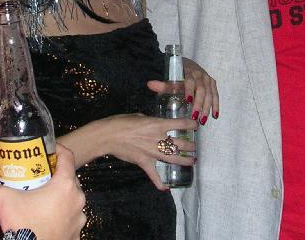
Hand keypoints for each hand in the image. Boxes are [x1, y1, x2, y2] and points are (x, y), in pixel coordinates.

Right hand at [0, 144, 85, 239]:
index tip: (49, 150)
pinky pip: (70, 218)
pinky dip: (61, 216)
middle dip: (55, 176)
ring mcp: (79, 217)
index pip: (68, 157)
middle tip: (40, 177)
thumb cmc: (25, 227)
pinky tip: (46, 219)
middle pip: (69, 179)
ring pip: (71, 200)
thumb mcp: (4, 201)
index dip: (58, 149)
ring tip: (42, 201)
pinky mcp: (76, 232)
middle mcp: (77, 199)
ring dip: (59, 198)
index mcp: (65, 185)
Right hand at [64, 113, 197, 190]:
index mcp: (158, 124)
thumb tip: (155, 125)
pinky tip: (166, 188)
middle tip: (195, 147)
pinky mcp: (144, 162)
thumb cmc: (122, 122)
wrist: (109, 135)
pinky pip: (154, 175)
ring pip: (173, 158)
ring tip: (193, 161)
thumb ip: (151, 122)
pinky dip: (159, 183)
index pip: (180, 124)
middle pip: (180, 144)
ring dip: (184, 161)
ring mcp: (152, 152)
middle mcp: (158, 138)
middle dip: (190, 146)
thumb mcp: (140, 116)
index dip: (191, 124)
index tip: (196, 125)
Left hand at [147, 58, 218, 125]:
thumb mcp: (170, 80)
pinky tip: (215, 116)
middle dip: (199, 104)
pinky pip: (216, 95)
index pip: (190, 81)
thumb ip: (162, 84)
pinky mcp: (212, 83)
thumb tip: (150, 84)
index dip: (189, 90)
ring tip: (203, 120)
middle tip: (195, 117)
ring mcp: (207, 79)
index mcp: (189, 73)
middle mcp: (200, 75)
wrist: (187, 65)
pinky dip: (216, 106)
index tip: (188, 100)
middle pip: (201, 90)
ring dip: (207, 108)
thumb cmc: (177, 75)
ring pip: (210, 94)